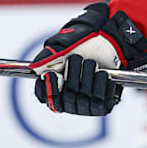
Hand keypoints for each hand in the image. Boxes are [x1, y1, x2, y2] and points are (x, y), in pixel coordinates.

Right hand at [31, 2, 146, 115]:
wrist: (110, 41)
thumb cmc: (83, 43)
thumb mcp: (63, 44)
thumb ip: (48, 55)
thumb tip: (36, 66)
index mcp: (56, 87)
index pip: (45, 97)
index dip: (47, 89)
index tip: (51, 74)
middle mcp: (69, 100)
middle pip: (66, 97)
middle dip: (72, 75)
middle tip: (76, 58)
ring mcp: (86, 105)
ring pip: (83, 99)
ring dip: (88, 76)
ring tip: (92, 62)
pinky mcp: (103, 106)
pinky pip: (100, 103)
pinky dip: (102, 85)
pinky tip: (104, 74)